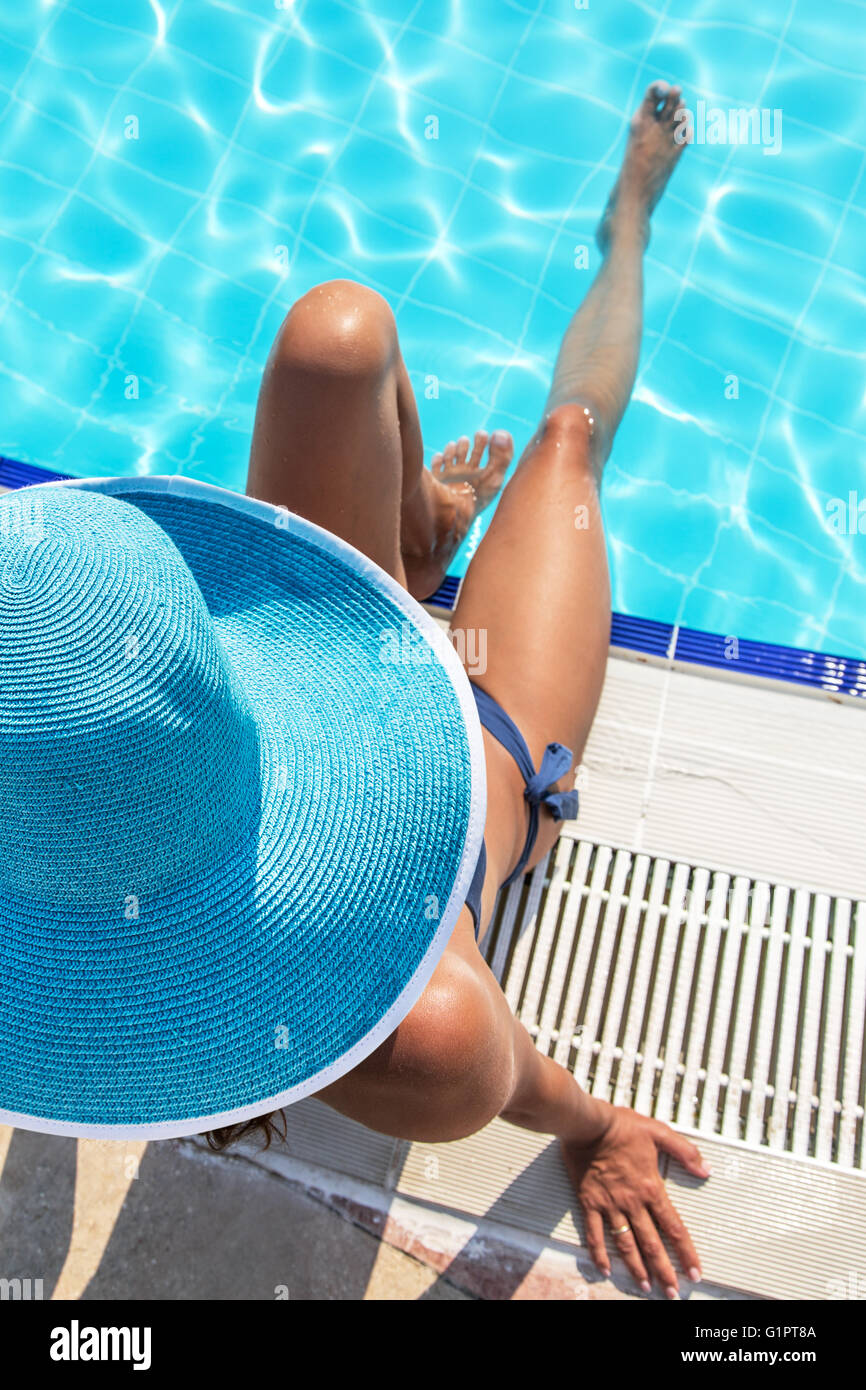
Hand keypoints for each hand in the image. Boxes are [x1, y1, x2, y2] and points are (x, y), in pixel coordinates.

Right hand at [561, 1104, 709, 1298]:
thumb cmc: (622, 1126)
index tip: (694, 1273)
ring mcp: (609, 1205)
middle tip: (671, 1293)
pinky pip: (594, 1233)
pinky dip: (599, 1253)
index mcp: (651, 1188)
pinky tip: (605, 1269)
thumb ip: (685, 1151)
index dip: (686, 1253)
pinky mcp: (589, 1202)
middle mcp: (632, 1202)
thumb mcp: (659, 1132)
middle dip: (664, 1271)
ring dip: (636, 1268)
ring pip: (625, 1244)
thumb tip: (705, 1169)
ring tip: (646, 1286)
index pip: (674, 1228)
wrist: (588, 1124)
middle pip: (652, 1244)